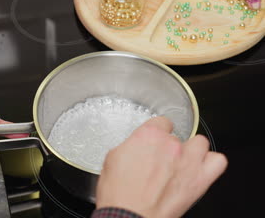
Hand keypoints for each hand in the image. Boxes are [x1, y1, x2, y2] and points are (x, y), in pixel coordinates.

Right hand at [96, 117, 227, 217]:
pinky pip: (218, 161)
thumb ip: (130, 146)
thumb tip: (136, 148)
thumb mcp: (112, 159)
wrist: (129, 216)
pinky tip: (199, 168)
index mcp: (148, 136)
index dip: (157, 132)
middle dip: (169, 147)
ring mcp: (188, 161)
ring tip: (182, 162)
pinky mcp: (200, 179)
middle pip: (177, 135)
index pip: (161, 122)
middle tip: (160, 160)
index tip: (154, 140)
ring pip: (200, 143)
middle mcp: (170, 144)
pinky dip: (211, 163)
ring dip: (192, 150)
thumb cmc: (119, 194)